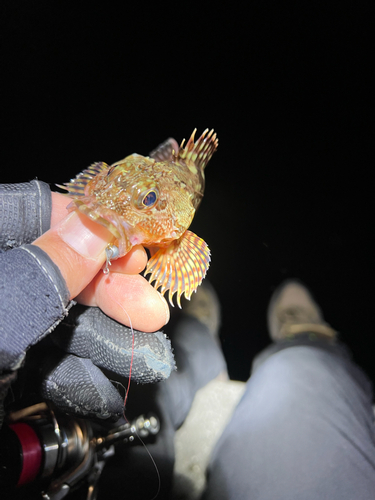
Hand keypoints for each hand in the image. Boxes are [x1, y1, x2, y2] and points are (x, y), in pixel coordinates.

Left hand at [0, 181, 174, 421]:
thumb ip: (40, 272)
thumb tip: (96, 226)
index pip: (26, 212)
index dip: (83, 223)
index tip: (129, 243)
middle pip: (52, 271)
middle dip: (106, 294)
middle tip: (149, 310)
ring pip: (56, 324)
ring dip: (106, 343)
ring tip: (150, 359)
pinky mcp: (0, 373)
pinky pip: (44, 366)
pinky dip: (78, 380)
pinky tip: (105, 392)